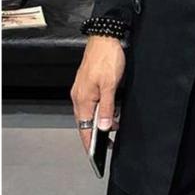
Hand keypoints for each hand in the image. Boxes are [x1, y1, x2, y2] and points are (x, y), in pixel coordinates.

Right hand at [70, 36, 125, 152]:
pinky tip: (111, 111)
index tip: (96, 157)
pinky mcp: (88, 84)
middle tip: (110, 143)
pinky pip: (92, 103)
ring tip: (115, 126)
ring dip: (101, 121)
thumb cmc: (107, 58)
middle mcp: (79, 96)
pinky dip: (101, 110)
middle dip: (97, 134)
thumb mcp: (111, 85)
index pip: (84, 128)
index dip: (90, 144)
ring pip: (90, 112)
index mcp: (82, 99)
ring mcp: (83, 90)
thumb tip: (103, 128)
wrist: (105, 37)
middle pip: (86, 122)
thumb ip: (107, 108)